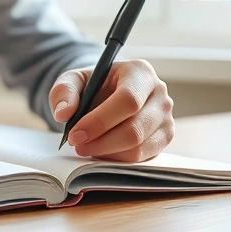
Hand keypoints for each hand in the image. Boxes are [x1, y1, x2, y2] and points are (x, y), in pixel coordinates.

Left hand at [48, 60, 174, 161]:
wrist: (110, 93)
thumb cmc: (94, 85)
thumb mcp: (74, 80)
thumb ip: (64, 91)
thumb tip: (64, 113)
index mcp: (140, 72)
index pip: (127, 100)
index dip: (100, 121)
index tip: (75, 134)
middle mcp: (159, 94)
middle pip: (135, 128)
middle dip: (101, 142)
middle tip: (77, 145)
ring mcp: (166, 117)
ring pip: (139, 146)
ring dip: (107, 153)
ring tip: (87, 147)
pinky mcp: (165, 137)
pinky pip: (143, 156)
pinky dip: (118, 158)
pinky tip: (102, 151)